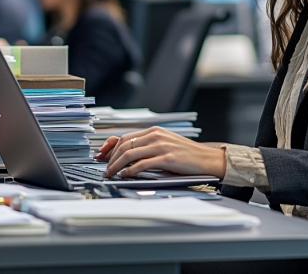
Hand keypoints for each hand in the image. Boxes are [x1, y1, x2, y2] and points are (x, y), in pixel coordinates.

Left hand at [97, 127, 226, 178]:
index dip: (110, 146)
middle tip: (105, 169)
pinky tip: (125, 175)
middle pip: (125, 144)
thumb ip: (147, 147)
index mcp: (154, 131)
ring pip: (130, 153)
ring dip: (116, 165)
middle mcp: (156, 135)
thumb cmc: (185, 155)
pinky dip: (131, 170)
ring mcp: (161, 146)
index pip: (125, 136)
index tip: (101, 155)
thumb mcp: (164, 145)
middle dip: (111, 158)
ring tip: (111, 174)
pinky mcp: (167, 158)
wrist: (206, 159)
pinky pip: (143, 164)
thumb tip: (126, 155)